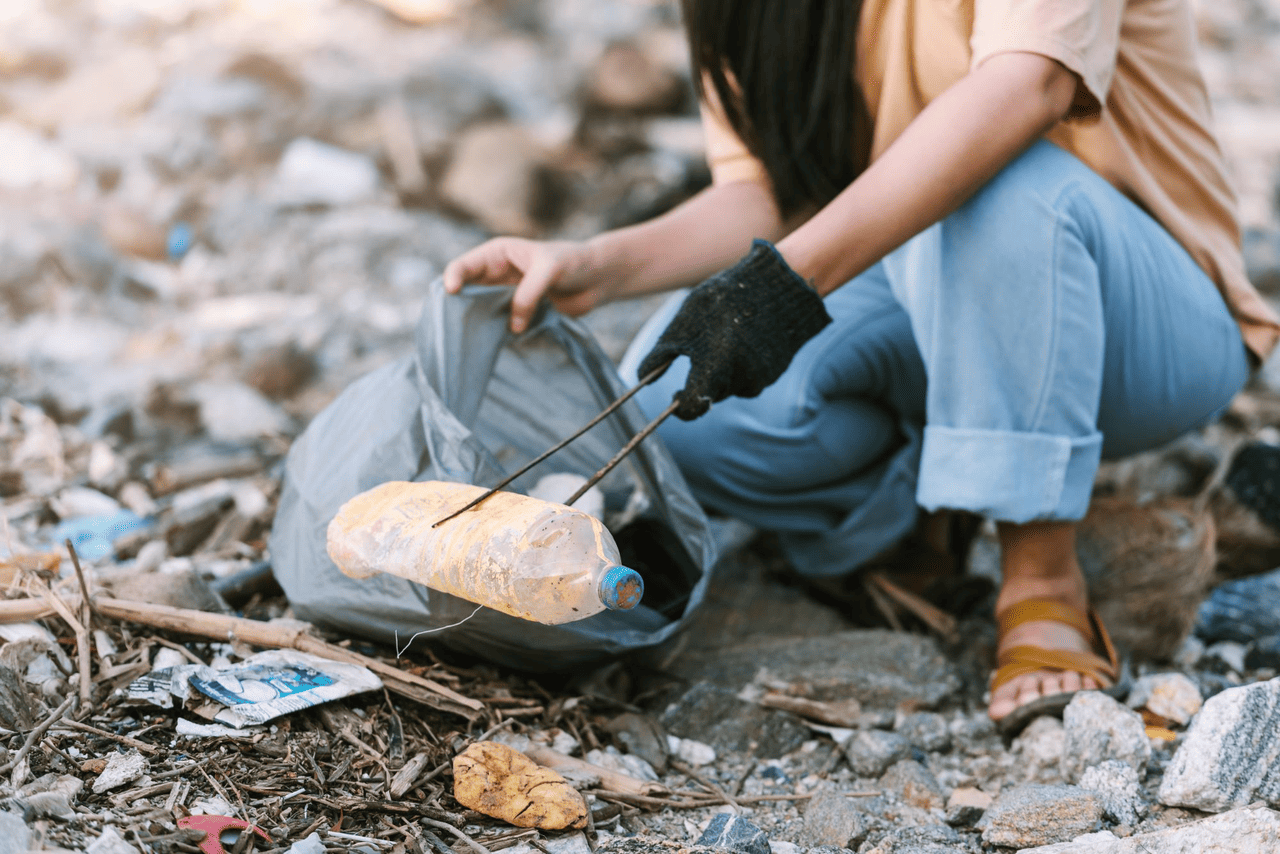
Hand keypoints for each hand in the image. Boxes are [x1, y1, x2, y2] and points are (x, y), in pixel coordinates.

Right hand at [443, 238, 612, 332]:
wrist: (598, 278)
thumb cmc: (574, 263)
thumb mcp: (550, 270)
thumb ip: (528, 294)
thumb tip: (512, 326)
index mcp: (497, 254)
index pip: (464, 266)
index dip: (453, 278)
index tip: (451, 293)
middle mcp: (496, 275)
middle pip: (465, 292)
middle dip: (457, 306)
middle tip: (452, 325)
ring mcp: (506, 296)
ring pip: (480, 311)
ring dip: (476, 324)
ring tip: (470, 339)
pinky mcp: (518, 314)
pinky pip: (500, 325)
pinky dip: (496, 334)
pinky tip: (492, 345)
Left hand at [638, 239, 831, 419]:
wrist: (780, 284)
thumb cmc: (725, 300)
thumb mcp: (684, 321)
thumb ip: (662, 353)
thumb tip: (642, 377)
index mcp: (714, 370)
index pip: (692, 408)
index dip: (680, 405)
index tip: (674, 396)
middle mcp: (739, 380)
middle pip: (711, 395)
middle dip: (700, 381)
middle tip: (698, 350)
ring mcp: (761, 378)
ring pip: (730, 386)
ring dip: (721, 371)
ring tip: (723, 336)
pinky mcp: (775, 371)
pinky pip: (749, 377)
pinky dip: (740, 364)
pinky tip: (742, 338)